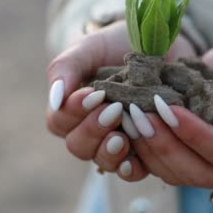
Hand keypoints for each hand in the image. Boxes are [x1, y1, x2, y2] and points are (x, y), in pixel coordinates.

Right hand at [45, 20, 195, 179]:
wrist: (158, 41)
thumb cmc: (115, 44)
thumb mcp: (88, 48)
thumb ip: (65, 69)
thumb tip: (54, 99)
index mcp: (72, 107)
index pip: (59, 121)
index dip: (72, 112)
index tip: (92, 94)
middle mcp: (91, 130)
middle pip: (78, 146)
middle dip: (92, 130)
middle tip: (113, 109)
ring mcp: (117, 142)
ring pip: (102, 161)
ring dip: (109, 151)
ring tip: (122, 137)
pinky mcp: (145, 150)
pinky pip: (132, 171)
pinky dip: (130, 169)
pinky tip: (133, 160)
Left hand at [126, 31, 212, 187]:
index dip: (195, 136)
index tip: (169, 109)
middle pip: (196, 172)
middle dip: (164, 144)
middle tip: (139, 114)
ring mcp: (210, 164)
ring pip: (174, 172)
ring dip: (149, 146)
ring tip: (131, 115)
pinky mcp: (187, 154)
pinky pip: (162, 162)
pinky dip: (143, 146)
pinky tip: (128, 121)